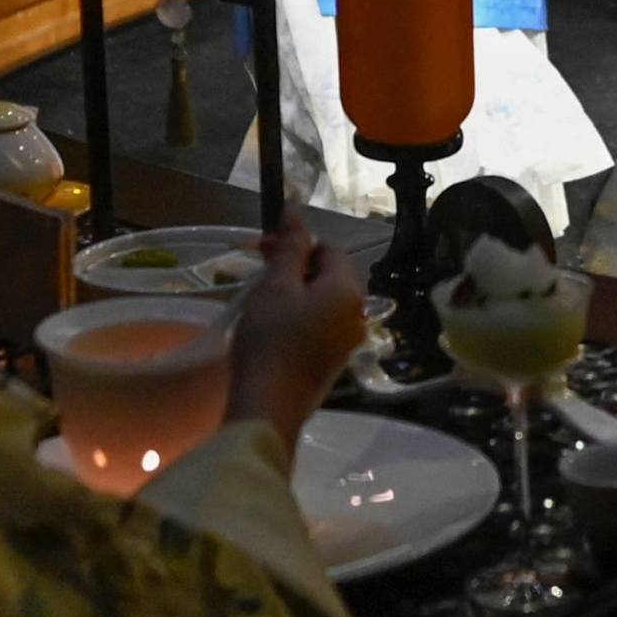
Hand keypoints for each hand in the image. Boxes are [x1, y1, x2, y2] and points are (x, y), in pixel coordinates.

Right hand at [223, 224, 369, 455]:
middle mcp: (357, 314)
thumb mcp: (276, 286)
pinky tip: (272, 328)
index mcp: (348, 290)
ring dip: (295, 292)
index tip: (263, 250)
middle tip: (258, 273)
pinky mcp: (334, 362)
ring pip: (323, 301)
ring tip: (261, 300)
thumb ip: (290, 246)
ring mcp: (348, 341)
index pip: (330, 249)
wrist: (269, 407)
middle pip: (329, 275)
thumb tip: (296, 209)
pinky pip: (320, 326)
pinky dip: (299, 318)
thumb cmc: (271, 340)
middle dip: (295, 267)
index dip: (297, 244)